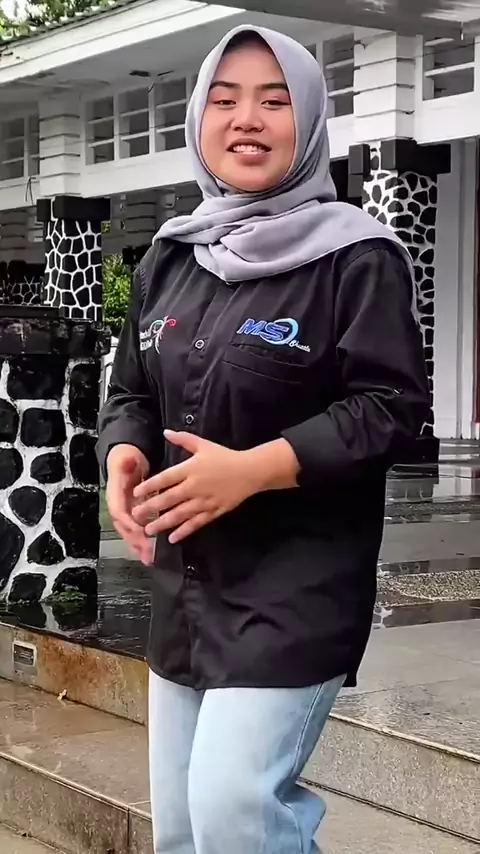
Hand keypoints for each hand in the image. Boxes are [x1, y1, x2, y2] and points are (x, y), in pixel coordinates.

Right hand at [106, 444, 153, 564]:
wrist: (124, 459)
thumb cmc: (126, 458)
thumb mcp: (126, 456)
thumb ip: (127, 461)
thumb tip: (127, 461)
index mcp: (114, 493)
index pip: (119, 511)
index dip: (129, 523)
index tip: (141, 532)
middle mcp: (117, 506)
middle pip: (123, 527)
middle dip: (135, 541)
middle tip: (148, 553)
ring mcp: (123, 512)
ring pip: (128, 533)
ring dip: (138, 547)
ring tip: (149, 559)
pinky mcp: (130, 515)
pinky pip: (133, 532)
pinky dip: (140, 543)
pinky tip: (148, 554)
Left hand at [132, 431, 299, 543]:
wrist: (250, 471)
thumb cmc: (225, 456)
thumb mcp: (203, 444)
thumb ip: (183, 439)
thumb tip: (165, 432)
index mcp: (190, 469)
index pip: (165, 478)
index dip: (149, 486)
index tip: (136, 493)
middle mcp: (194, 486)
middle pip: (168, 499)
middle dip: (150, 508)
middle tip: (135, 516)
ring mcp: (204, 501)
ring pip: (180, 514)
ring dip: (163, 523)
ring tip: (149, 530)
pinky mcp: (214, 512)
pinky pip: (196, 523)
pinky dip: (184, 531)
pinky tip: (172, 538)